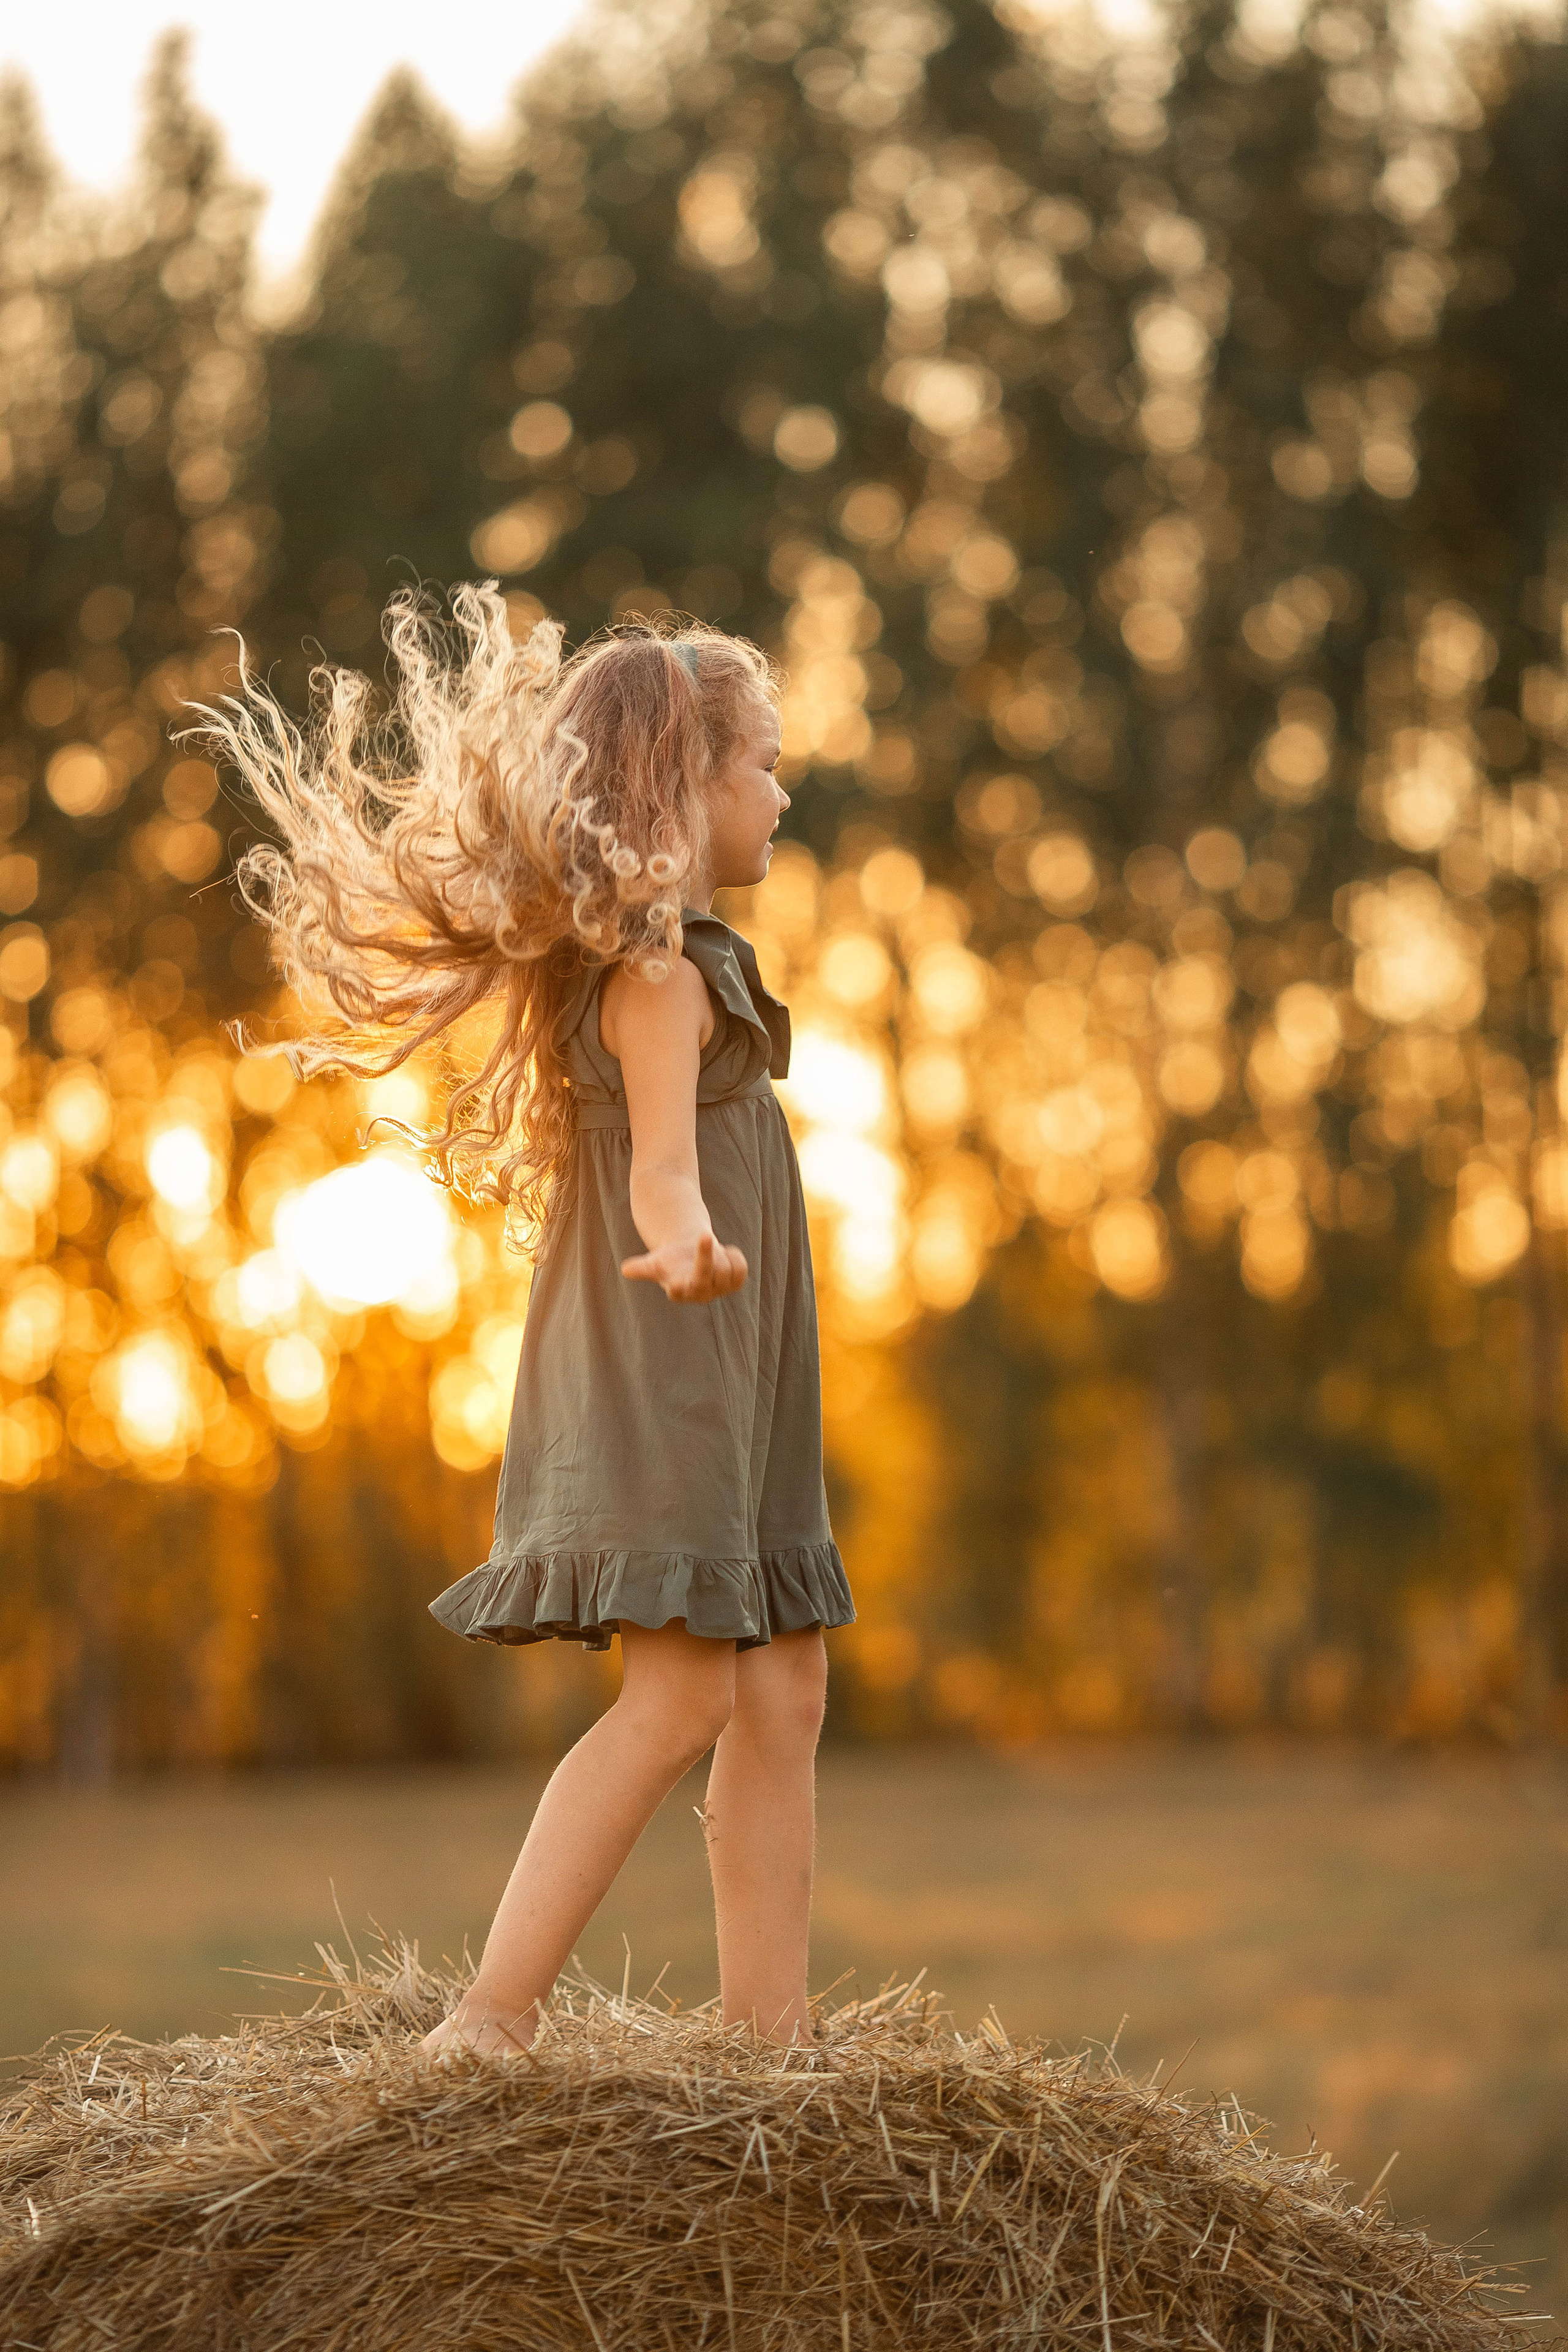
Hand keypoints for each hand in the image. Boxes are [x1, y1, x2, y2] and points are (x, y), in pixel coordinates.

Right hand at [621, 1231, 747, 1301]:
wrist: (692, 1260)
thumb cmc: (670, 1261)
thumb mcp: (653, 1263)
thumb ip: (640, 1268)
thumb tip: (625, 1270)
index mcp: (678, 1290)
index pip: (679, 1291)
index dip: (679, 1288)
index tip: (676, 1283)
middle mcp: (700, 1294)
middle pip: (705, 1273)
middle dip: (705, 1255)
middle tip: (704, 1234)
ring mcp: (719, 1290)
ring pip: (725, 1268)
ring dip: (716, 1252)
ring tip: (707, 1248)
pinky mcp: (735, 1283)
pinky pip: (740, 1267)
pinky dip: (733, 1255)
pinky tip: (723, 1253)